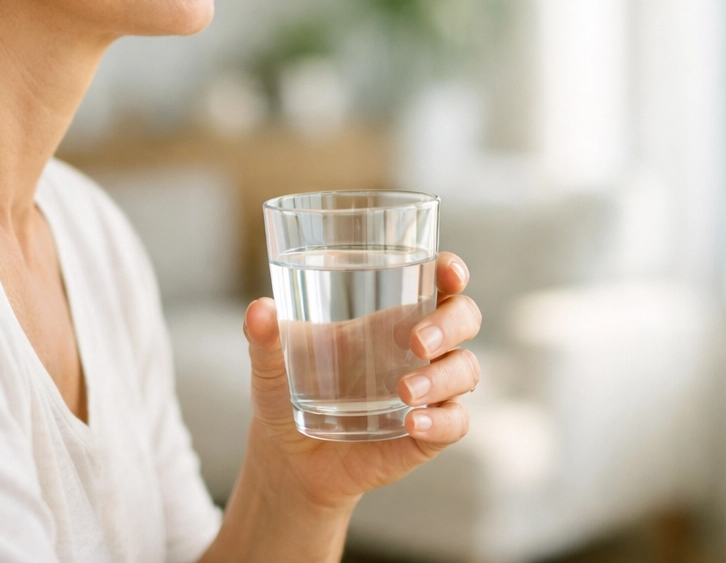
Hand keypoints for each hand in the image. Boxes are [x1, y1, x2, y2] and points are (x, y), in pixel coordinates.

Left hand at [241, 252, 480, 510]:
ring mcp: (427, 390)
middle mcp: (417, 347)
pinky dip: (441, 420)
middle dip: (450, 323)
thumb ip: (264, 335)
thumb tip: (259, 310)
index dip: (452, 271)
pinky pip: (455, 422)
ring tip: (404, 392)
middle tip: (415, 341)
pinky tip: (412, 421)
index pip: (437, 282)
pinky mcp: (427, 432)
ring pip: (466, 370)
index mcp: (388, 314)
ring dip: (443, 377)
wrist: (288, 454)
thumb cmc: (287, 388)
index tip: (449, 271)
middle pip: (464, 318)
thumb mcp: (271, 360)